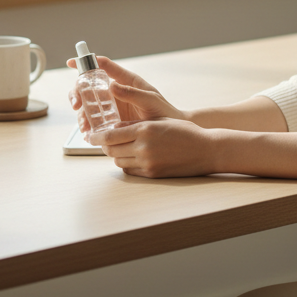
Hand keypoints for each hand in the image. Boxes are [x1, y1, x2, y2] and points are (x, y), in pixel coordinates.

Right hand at [67, 55, 186, 139]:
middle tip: (77, 104)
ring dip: (81, 114)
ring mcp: (111, 108)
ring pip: (88, 106)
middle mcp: (115, 92)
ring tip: (85, 125)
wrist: (168, 134)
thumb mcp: (150, 100)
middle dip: (77, 93)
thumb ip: (132, 93)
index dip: (86, 63)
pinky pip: (94, 122)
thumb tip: (111, 85)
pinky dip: (87, 127)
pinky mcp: (110, 122)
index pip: (103, 67)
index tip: (71, 62)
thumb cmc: (163, 112)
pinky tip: (88, 133)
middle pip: (88, 87)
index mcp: (125, 81)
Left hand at [95, 118, 217, 177]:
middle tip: (103, 141)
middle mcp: (143, 148)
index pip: (110, 135)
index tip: (90, 135)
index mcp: (144, 130)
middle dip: (105, 146)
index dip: (97, 136)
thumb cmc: (185, 132)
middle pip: (111, 150)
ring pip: (119, 161)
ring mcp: (147, 163)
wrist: (206, 150)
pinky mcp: (152, 175)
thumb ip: (136, 125)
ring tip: (120, 148)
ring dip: (116, 155)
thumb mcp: (159, 121)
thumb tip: (115, 129)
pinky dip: (127, 164)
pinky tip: (132, 157)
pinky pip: (130, 171)